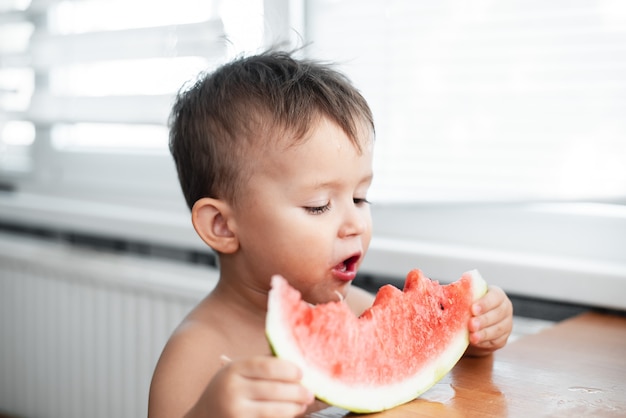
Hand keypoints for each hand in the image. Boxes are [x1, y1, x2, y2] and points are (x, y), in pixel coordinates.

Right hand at [188, 356, 313, 417]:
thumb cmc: (228, 389)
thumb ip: (261, 366)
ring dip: (294, 407)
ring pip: (274, 410)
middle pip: (274, 389)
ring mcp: (235, 411)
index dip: (288, 369)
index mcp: (233, 369)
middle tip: (309, 392)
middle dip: (297, 391)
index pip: (267, 366)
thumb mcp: (237, 372)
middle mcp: (232, 389)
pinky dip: (283, 417)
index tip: (301, 373)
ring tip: (303, 404)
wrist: (202, 417)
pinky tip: (291, 413)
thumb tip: (296, 362)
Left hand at [465, 285, 512, 355]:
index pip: (495, 297)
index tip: (472, 309)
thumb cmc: (470, 306)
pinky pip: (495, 341)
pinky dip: (485, 342)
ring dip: (484, 333)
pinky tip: (475, 342)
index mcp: (497, 295)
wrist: (476, 324)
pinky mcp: (503, 339)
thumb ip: (462, 293)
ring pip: (498, 329)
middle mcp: (505, 309)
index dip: (485, 303)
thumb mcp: (467, 298)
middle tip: (471, 324)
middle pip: (498, 314)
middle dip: (483, 320)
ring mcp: (506, 325)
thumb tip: (443, 290)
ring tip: (472, 337)